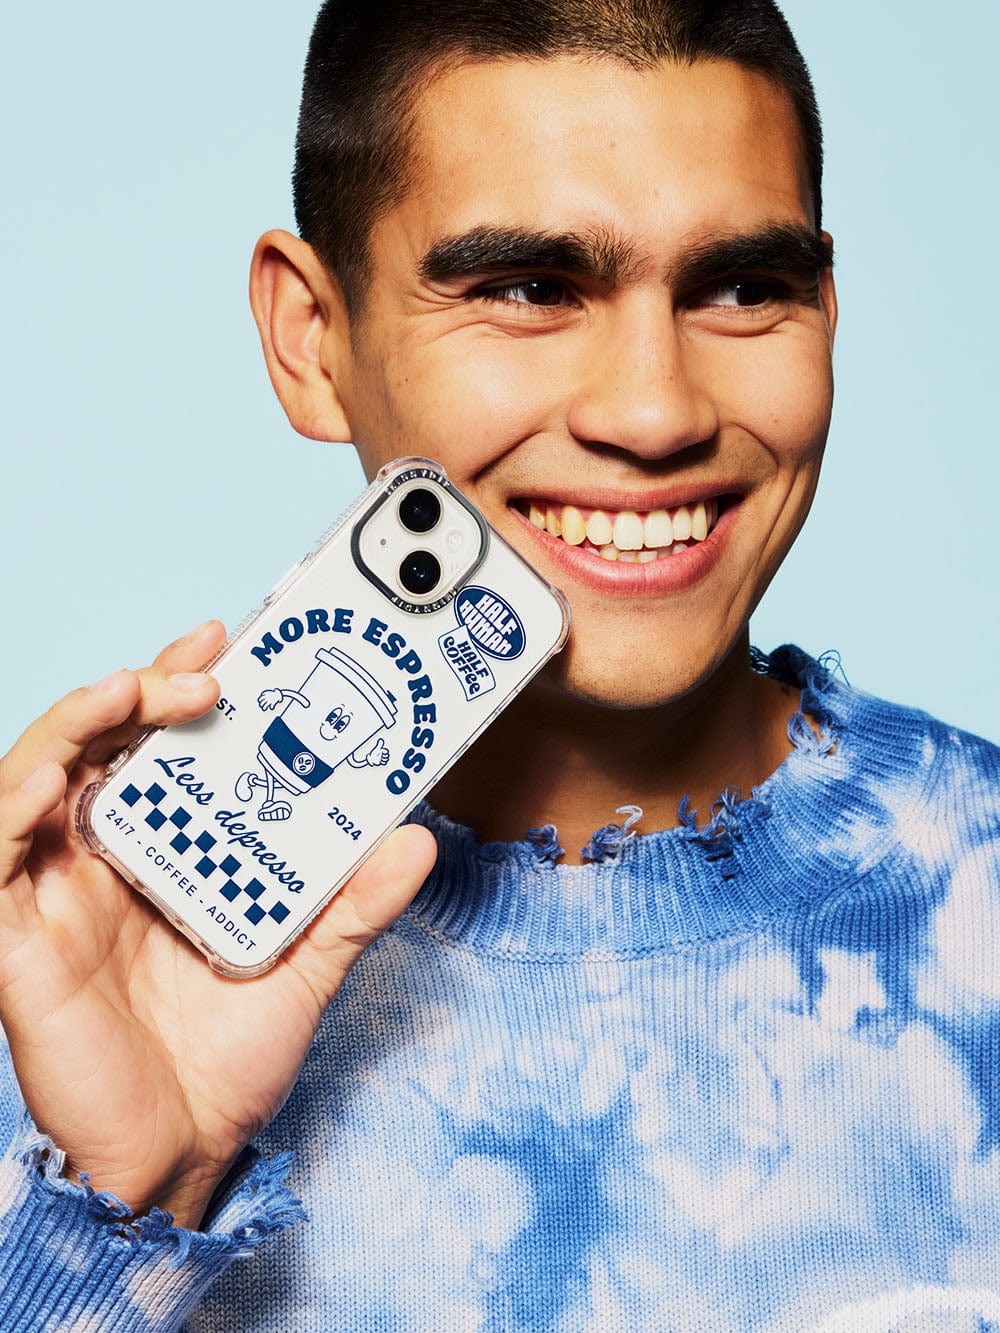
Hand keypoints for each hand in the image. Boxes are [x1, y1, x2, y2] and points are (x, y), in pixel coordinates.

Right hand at [0, 621, 435, 1227]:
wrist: (187, 1153)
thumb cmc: (229, 1058)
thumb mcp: (308, 964)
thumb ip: (355, 904)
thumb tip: (414, 842)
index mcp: (162, 853)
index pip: (157, 746)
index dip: (177, 683)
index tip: (226, 641)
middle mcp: (101, 861)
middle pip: (98, 744)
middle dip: (141, 687)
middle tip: (204, 668)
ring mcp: (53, 897)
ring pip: (33, 778)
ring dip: (75, 724)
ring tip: (128, 691)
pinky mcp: (17, 944)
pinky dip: (10, 809)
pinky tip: (53, 778)